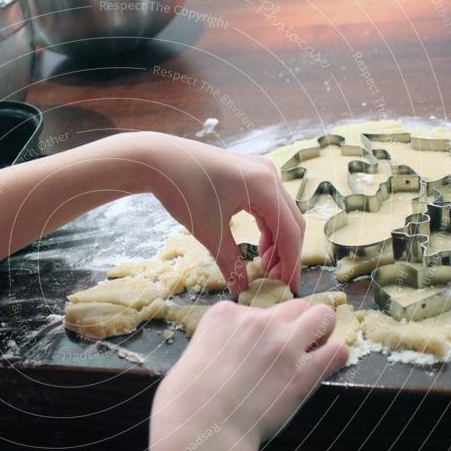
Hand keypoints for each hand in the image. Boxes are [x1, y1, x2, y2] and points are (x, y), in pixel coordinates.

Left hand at [129, 132, 304, 296]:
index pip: (290, 232)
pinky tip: (258, 247)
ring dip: (277, 242)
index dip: (291, 263)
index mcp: (264, 187)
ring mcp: (261, 171)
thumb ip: (230, 263)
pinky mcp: (250, 173)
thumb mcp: (209, 232)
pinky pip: (268, 205)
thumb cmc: (183, 191)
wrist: (158, 160)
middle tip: (275, 281)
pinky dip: (267, 227)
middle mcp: (270, 175)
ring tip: (264, 267)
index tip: (288, 288)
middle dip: (286, 254)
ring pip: (281, 214)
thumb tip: (241, 291)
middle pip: (291, 222)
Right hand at [148, 299, 348, 450]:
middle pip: (295, 307)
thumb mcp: (194, 355)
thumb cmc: (185, 400)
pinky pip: (337, 351)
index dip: (260, 333)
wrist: (200, 427)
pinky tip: (322, 370)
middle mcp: (257, 321)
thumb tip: (230, 355)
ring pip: (323, 316)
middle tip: (288, 350)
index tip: (253, 353)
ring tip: (311, 354)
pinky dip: (333, 358)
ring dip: (320, 333)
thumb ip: (218, 345)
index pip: (258, 309)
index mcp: (225, 314)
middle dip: (295, 325)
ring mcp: (283, 344)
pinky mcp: (302, 373)